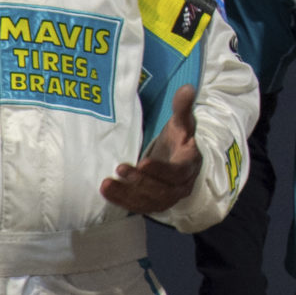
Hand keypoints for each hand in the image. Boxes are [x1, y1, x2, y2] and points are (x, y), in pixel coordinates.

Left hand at [103, 85, 200, 213]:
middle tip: (120, 168)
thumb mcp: (183, 123)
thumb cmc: (179, 140)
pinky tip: (106, 192)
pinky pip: (138, 206)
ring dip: (127, 194)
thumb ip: (183, 108)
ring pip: (148, 201)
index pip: (176, 172)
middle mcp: (180, 186)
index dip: (160, 169)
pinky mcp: (153, 204)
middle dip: (139, 181)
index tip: (142, 162)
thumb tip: (188, 88)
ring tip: (106, 184)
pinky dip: (122, 201)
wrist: (180, 161)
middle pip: (161, 189)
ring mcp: (167, 198)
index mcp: (188, 166)